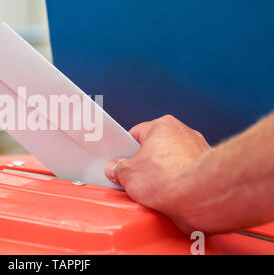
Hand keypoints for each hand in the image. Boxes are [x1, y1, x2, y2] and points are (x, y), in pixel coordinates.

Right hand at [105, 115, 210, 232]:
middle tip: (133, 179)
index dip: (124, 150)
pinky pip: (185, 177)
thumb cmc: (171, 178)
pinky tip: (169, 197)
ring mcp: (199, 151)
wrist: (201, 197)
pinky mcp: (208, 171)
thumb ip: (117, 169)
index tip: (119, 162)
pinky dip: (177, 186)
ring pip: (171, 164)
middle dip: (144, 165)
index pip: (136, 134)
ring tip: (152, 191)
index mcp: (163, 126)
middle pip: (155, 148)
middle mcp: (184, 134)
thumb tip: (116, 169)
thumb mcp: (128, 174)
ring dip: (161, 177)